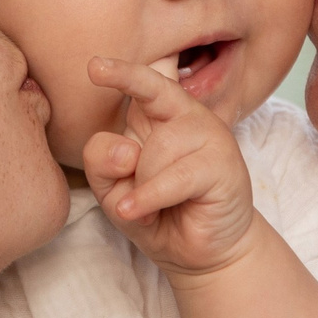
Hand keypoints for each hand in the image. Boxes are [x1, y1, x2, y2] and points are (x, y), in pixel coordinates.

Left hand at [79, 56, 260, 281]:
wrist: (198, 251)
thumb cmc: (154, 212)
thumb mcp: (112, 188)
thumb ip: (102, 162)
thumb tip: (126, 152)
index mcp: (156, 113)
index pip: (144, 79)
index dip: (123, 69)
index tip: (95, 65)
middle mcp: (183, 115)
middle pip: (153, 88)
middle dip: (127, 83)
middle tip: (103, 95)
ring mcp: (208, 135)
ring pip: (157, 148)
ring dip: (143, 186)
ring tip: (150, 207)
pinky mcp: (222, 164)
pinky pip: (174, 176)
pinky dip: (150, 197)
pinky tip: (134, 212)